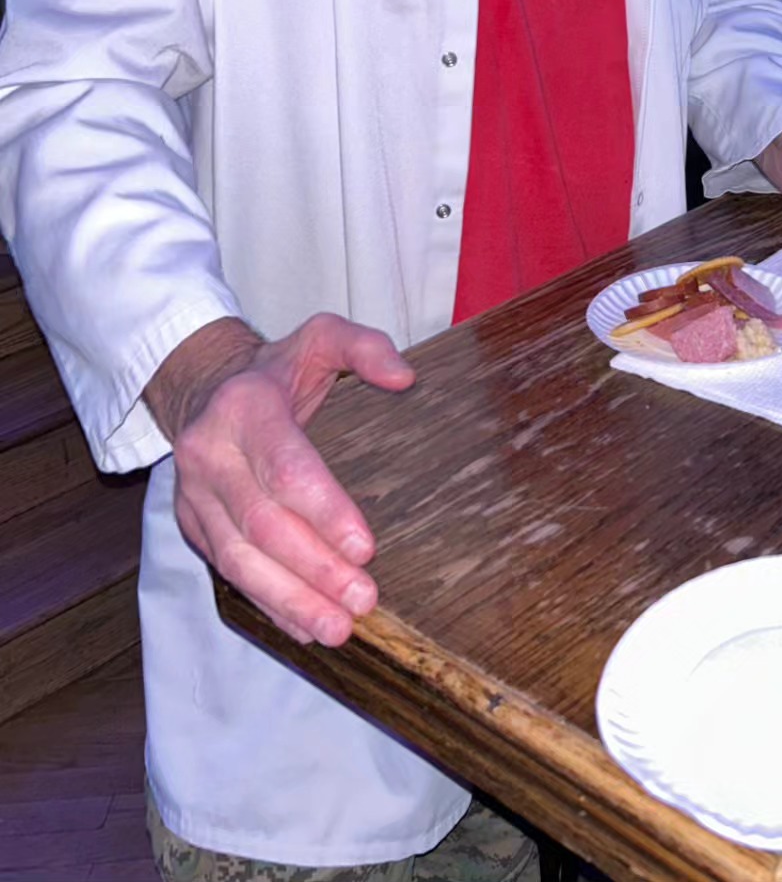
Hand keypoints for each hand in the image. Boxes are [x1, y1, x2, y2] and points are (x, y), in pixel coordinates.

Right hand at [146, 313, 414, 646]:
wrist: (203, 386)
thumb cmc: (277, 370)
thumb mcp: (320, 338)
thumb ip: (364, 347)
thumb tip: (404, 377)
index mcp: (245, 407)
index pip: (284, 467)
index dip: (324, 511)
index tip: (365, 549)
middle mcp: (210, 452)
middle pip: (262, 523)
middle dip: (314, 569)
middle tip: (363, 600)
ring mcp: (194, 493)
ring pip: (238, 558)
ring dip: (290, 599)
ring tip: (338, 629)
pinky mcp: (192, 524)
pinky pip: (227, 572)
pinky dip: (266, 603)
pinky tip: (303, 627)